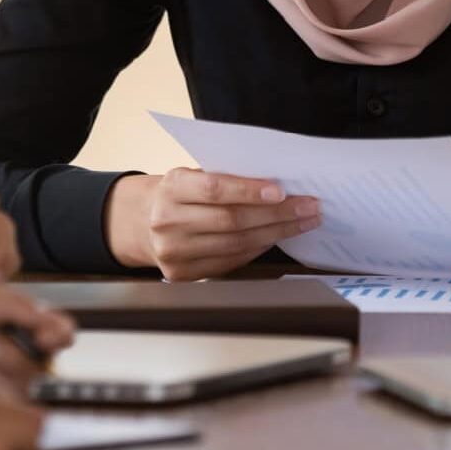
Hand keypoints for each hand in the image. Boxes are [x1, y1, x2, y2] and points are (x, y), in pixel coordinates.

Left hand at [0, 283, 74, 389]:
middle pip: (43, 358)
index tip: (51, 335)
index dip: (58, 332)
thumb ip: (15, 306)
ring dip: (6, 366)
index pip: (49, 327)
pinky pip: (4, 403)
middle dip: (20, 349)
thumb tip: (54, 323)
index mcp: (6, 317)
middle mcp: (4, 347)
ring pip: (26, 382)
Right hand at [105, 169, 319, 280]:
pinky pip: (231, 261)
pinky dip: (258, 248)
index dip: (249, 191)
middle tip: (308, 207)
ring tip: (302, 222)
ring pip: (236, 244)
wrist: (142, 222)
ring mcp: (174, 252)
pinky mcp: (183, 274)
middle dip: (276, 214)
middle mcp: (168, 221)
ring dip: (276, 233)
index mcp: (171, 187)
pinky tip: (275, 237)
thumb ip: (225, 177)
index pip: (215, 189)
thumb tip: (277, 184)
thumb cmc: (179, 193)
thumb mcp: (191, 175)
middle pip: (231, 220)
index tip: (281, 191)